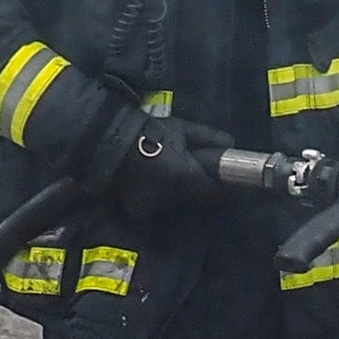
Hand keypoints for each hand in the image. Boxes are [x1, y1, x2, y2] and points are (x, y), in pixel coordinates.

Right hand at [89, 110, 233, 209]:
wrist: (104, 139)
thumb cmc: (146, 131)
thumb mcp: (181, 128)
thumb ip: (208, 138)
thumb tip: (231, 144)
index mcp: (184, 177)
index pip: (214, 193)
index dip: (225, 190)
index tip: (234, 185)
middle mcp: (170, 197)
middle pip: (193, 197)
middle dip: (196, 186)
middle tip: (193, 169)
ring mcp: (153, 206)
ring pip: (174, 201)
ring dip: (175, 190)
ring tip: (167, 170)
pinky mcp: (137, 210)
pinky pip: (155, 204)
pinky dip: (156, 194)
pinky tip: (151, 178)